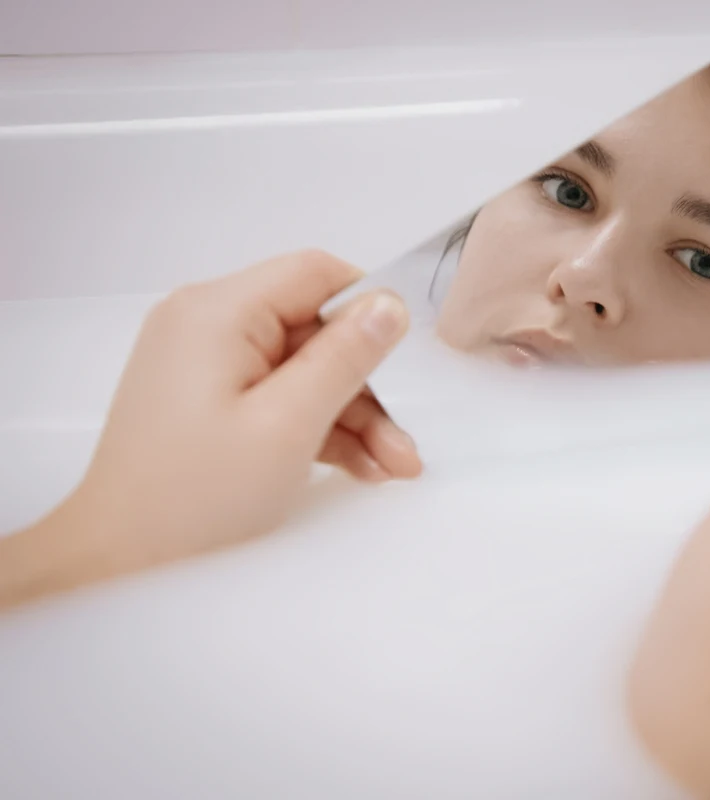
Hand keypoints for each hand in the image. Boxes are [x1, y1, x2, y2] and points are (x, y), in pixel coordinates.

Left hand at [1, 250, 418, 608]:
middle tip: (402, 442)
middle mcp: (207, 325)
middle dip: (365, 387)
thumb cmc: (192, 500)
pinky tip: (358, 466)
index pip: (314, 274)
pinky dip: (319, 427)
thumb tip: (388, 306)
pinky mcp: (210, 398)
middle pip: (315, 330)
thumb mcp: (288, 424)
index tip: (402, 362)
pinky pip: (281, 395)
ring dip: (352, 416)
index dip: (367, 310)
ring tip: (389, 468)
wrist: (121, 562)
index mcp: (217, 313)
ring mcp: (206, 363)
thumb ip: (344, 357)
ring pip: (305, 369)